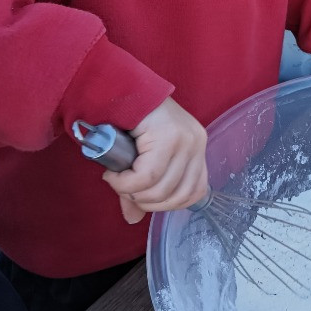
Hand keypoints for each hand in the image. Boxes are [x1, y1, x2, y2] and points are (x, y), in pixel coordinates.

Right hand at [102, 97, 208, 223]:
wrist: (119, 91)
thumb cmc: (131, 124)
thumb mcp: (142, 160)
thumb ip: (140, 190)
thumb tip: (133, 219)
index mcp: (197, 149)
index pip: (195, 192)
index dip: (167, 204)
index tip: (143, 197)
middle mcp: (197, 143)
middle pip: (178, 196)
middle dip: (146, 201)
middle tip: (124, 188)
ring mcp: (185, 139)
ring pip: (161, 188)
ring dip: (132, 191)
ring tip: (117, 178)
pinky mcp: (168, 136)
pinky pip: (147, 176)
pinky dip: (125, 182)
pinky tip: (114, 173)